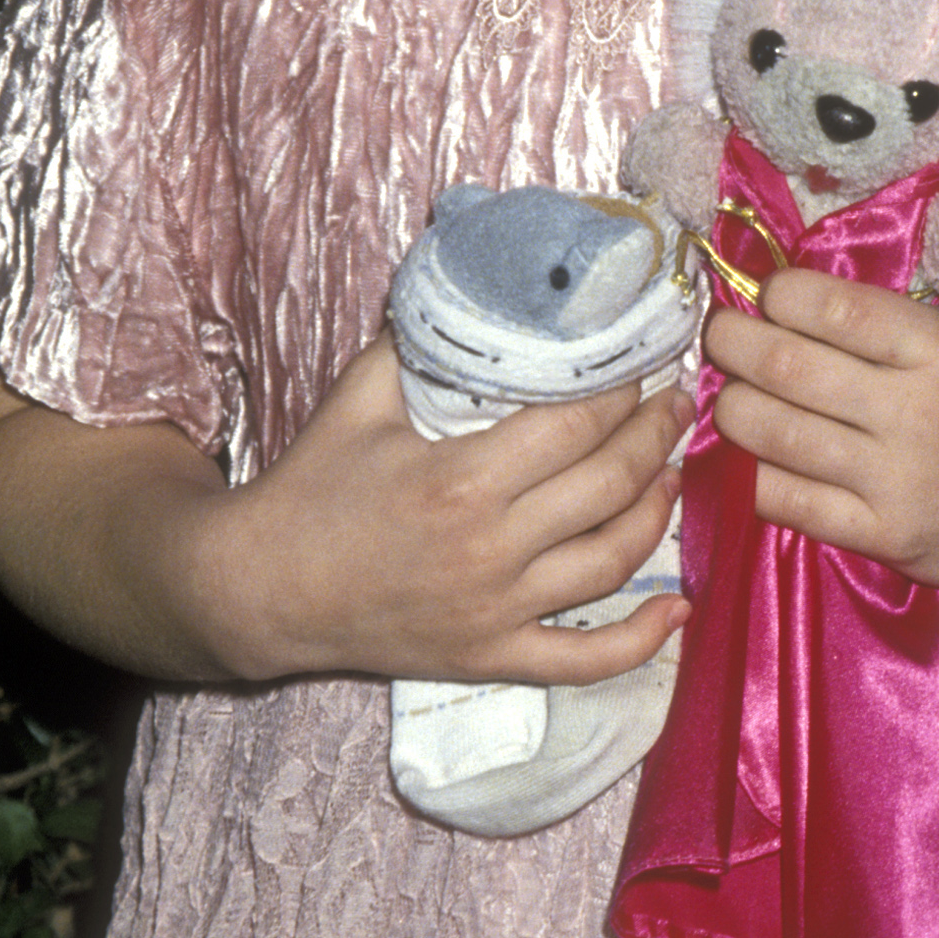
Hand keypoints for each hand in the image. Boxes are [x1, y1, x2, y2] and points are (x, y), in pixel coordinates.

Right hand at [210, 340, 695, 684]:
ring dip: (658, 513)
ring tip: (674, 473)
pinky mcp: (490, 657)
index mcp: (461, 481)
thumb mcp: (358, 397)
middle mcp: (490, 549)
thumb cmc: (311, 486)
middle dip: (657, 437)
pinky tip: (678, 609)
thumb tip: (468, 276)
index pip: (577, 425)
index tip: (643, 362)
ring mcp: (495, 611)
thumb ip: (416, 338)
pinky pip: (583, 661)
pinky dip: (639, 642)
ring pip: (613, 562)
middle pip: (609, 485)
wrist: (260, 589)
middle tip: (679, 404)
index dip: (623, 390)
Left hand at [701, 269, 938, 599]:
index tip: (766, 291)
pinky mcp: (884, 538)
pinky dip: (753, 474)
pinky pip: (787, 502)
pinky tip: (750, 455)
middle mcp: (917, 414)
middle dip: (733, 343)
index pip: (833, 310)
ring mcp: (896, 482)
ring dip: (733, 407)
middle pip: (786, 369)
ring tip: (728, 392)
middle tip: (720, 334)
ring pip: (773, 436)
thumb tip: (823, 271)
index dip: (780, 294)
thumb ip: (916, 304)